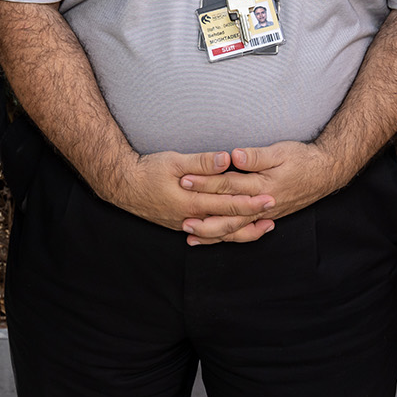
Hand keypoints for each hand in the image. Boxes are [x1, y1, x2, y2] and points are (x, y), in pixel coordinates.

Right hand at [103, 149, 275, 244]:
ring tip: (263, 227)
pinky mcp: (181, 226)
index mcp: (190, 202)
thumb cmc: (147, 170)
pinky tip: (235, 232)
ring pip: (220, 234)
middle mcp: (190, 219)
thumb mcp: (174, 160)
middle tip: (273, 212)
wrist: (123, 186)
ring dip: (243, 231)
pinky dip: (225, 235)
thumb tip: (227, 160)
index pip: (227, 204)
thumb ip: (202, 162)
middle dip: (252, 218)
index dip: (250, 202)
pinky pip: (209, 235)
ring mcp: (185, 225)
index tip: (269, 198)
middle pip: (228, 222)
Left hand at [176, 141, 345, 243]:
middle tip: (180, 214)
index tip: (185, 179)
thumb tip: (235, 156)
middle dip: (202, 213)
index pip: (228, 185)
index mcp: (263, 186)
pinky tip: (213, 239)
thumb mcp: (281, 151)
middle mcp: (263, 205)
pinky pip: (244, 232)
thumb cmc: (302, 159)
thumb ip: (257, 156)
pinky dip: (227, 237)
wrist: (325, 173)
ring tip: (189, 234)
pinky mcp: (267, 218)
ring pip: (235, 228)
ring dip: (212, 232)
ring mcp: (265, 214)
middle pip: (227, 211)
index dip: (205, 182)